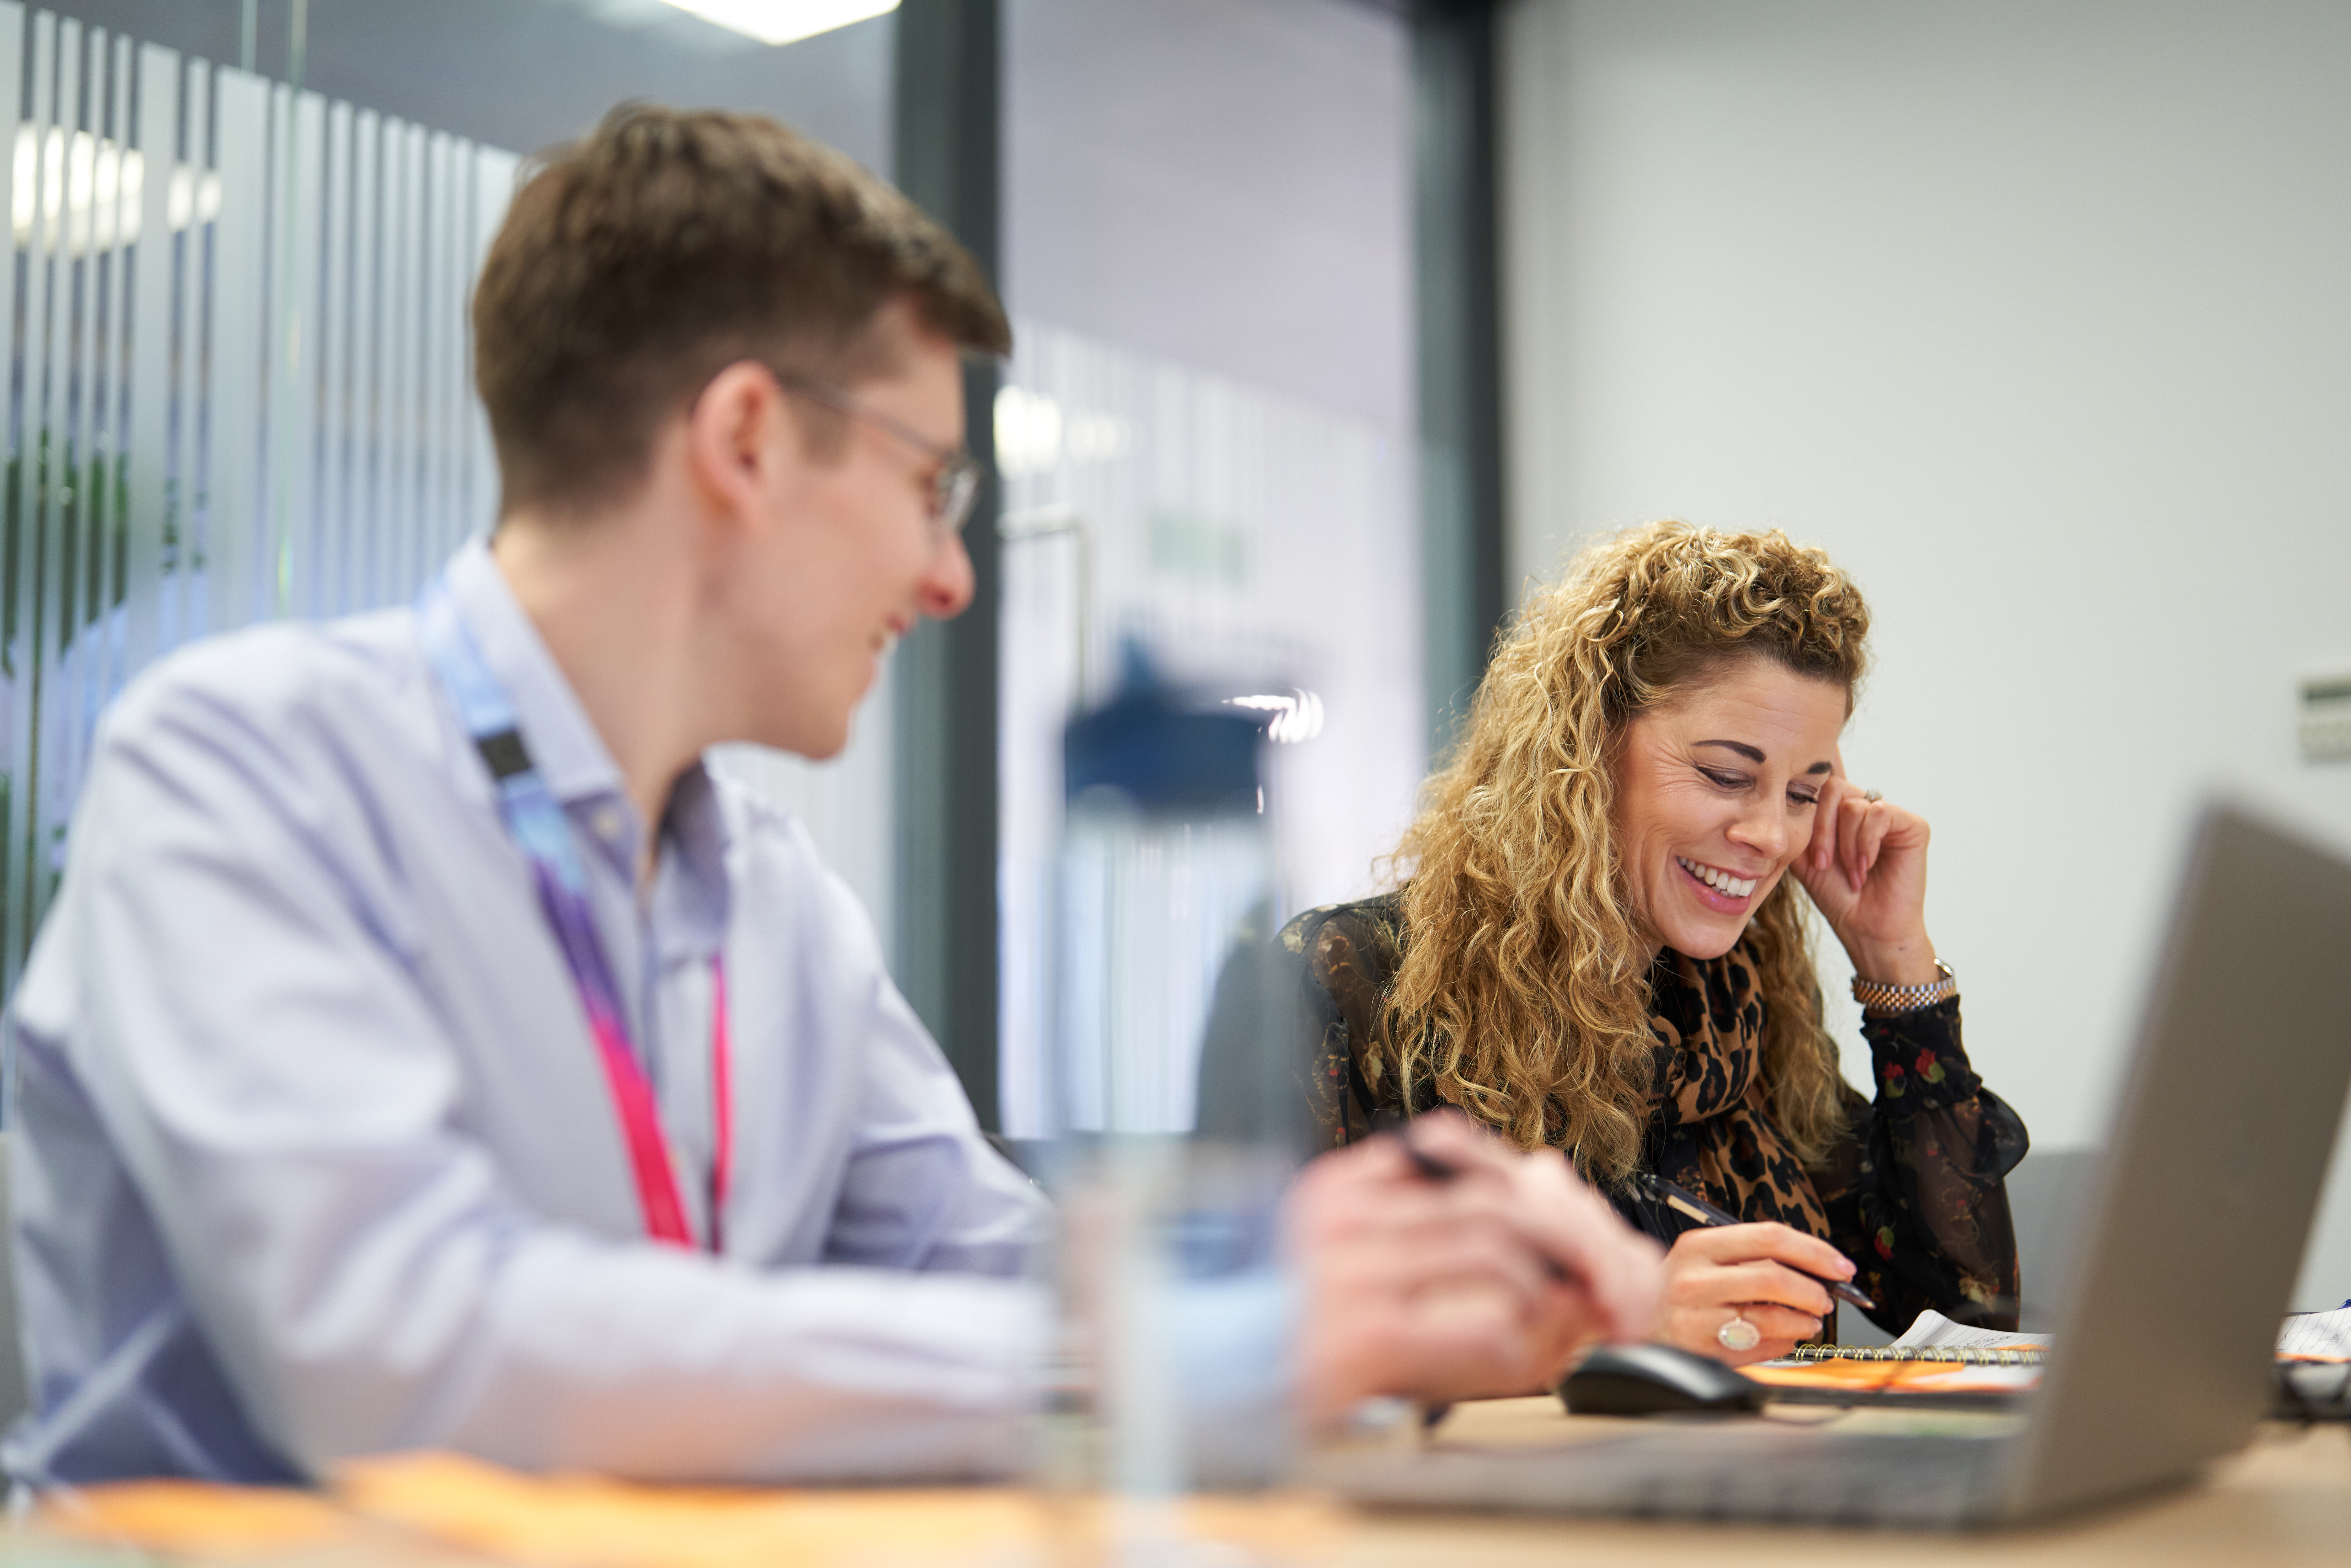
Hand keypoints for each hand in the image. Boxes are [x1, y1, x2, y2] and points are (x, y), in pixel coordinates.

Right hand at [1287, 1111, 1663, 1429]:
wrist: (1193, 1382)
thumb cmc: (1270, 1327)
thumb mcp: (1323, 1252)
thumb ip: (1398, 1226)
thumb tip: (1508, 1211)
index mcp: (1336, 1187)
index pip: (1454, 1152)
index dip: (1522, 1185)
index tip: (1559, 1220)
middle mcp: (1344, 1217)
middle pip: (1491, 1200)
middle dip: (1560, 1237)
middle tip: (1594, 1275)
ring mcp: (1351, 1273)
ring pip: (1494, 1251)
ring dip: (1548, 1286)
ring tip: (1563, 1316)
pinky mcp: (1364, 1338)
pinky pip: (1478, 1324)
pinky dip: (1519, 1342)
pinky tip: (1518, 1357)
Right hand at [1656, 1222, 1851, 1365]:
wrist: (1632, 1322)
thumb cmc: (1675, 1289)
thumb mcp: (1702, 1259)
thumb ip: (1749, 1257)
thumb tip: (1812, 1268)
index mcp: (1699, 1246)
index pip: (1769, 1237)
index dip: (1814, 1251)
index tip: (1840, 1266)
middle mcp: (1695, 1278)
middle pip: (1774, 1277)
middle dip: (1814, 1290)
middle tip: (1826, 1299)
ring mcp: (1696, 1317)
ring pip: (1771, 1317)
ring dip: (1803, 1321)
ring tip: (1809, 1321)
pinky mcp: (1702, 1350)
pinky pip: (1759, 1348)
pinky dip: (1784, 1344)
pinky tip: (1785, 1338)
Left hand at [1790, 759, 1937, 984]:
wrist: (1867, 929)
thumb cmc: (1838, 897)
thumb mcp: (1804, 857)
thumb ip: (1797, 825)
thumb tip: (1782, 796)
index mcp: (1841, 813)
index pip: (1821, 785)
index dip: (1811, 807)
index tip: (1811, 847)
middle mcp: (1866, 809)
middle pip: (1832, 788)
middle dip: (1821, 829)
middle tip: (1823, 864)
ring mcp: (1890, 816)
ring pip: (1853, 804)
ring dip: (1845, 845)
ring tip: (1853, 874)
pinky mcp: (1913, 825)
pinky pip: (1879, 813)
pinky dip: (1865, 842)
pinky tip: (1866, 866)